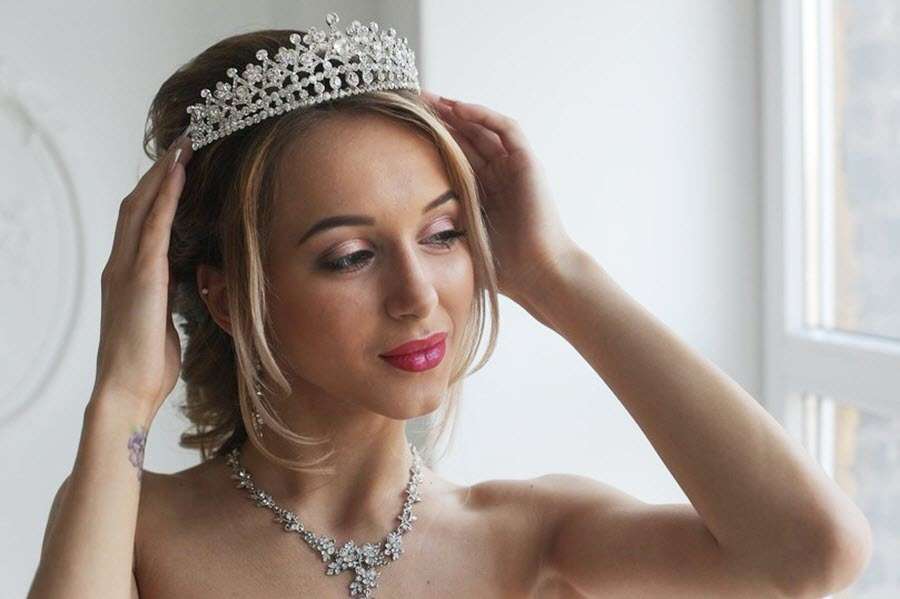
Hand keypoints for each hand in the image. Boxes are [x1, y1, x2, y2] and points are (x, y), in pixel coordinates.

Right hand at [92, 132, 193, 420]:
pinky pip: (154, 226)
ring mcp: (126, 270)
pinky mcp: (141, 278)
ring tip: (182, 147)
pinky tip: (178, 175)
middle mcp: (120, 266)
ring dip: (162, 175)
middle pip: (135, 206)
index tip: (174, 168)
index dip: (153, 192)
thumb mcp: (161, 321)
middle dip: (157, 173)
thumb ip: (167, 296)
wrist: (127, 391)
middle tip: (181, 144)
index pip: (137, 222)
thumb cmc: (146, 365)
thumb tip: (187, 283)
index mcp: (125, 277)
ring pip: (141, 208)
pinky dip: (165, 197)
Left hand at [421, 90, 579, 304]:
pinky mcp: (528, 162)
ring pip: (483, 128)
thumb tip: (398, 222)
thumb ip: (439, 222)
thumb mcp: (459, 236)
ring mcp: (514, 167)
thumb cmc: (501, 267)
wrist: (537, 273)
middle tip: (411, 101)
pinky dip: (483, 116)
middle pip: (466, 137)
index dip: (430, 140)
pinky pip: (505, 129)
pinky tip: (457, 108)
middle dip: (440, 119)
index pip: (454, 156)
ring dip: (457, 111)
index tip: (401, 129)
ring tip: (429, 98)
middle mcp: (499, 175)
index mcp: (483, 192)